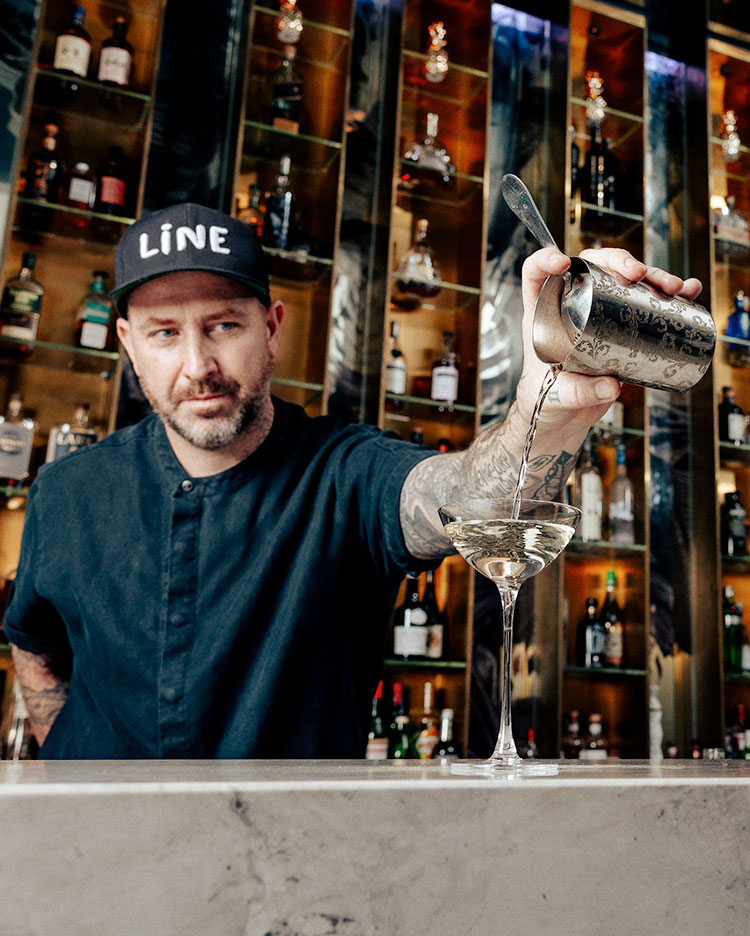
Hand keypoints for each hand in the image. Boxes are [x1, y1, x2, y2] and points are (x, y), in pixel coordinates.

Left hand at [517, 246, 702, 427]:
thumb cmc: (547, 402)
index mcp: (541, 314)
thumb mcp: (555, 398)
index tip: (562, 263)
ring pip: (624, 279)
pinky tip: (688, 292)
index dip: (544, 260)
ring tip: (674, 286)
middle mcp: (570, 306)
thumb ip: (578, 393)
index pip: (535, 274)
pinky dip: (670, 294)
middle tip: (637, 274)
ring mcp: (598, 312)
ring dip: (652, 275)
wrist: (565, 418)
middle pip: (591, 266)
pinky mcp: (622, 325)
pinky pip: (646, 302)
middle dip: (617, 261)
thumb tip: (611, 386)